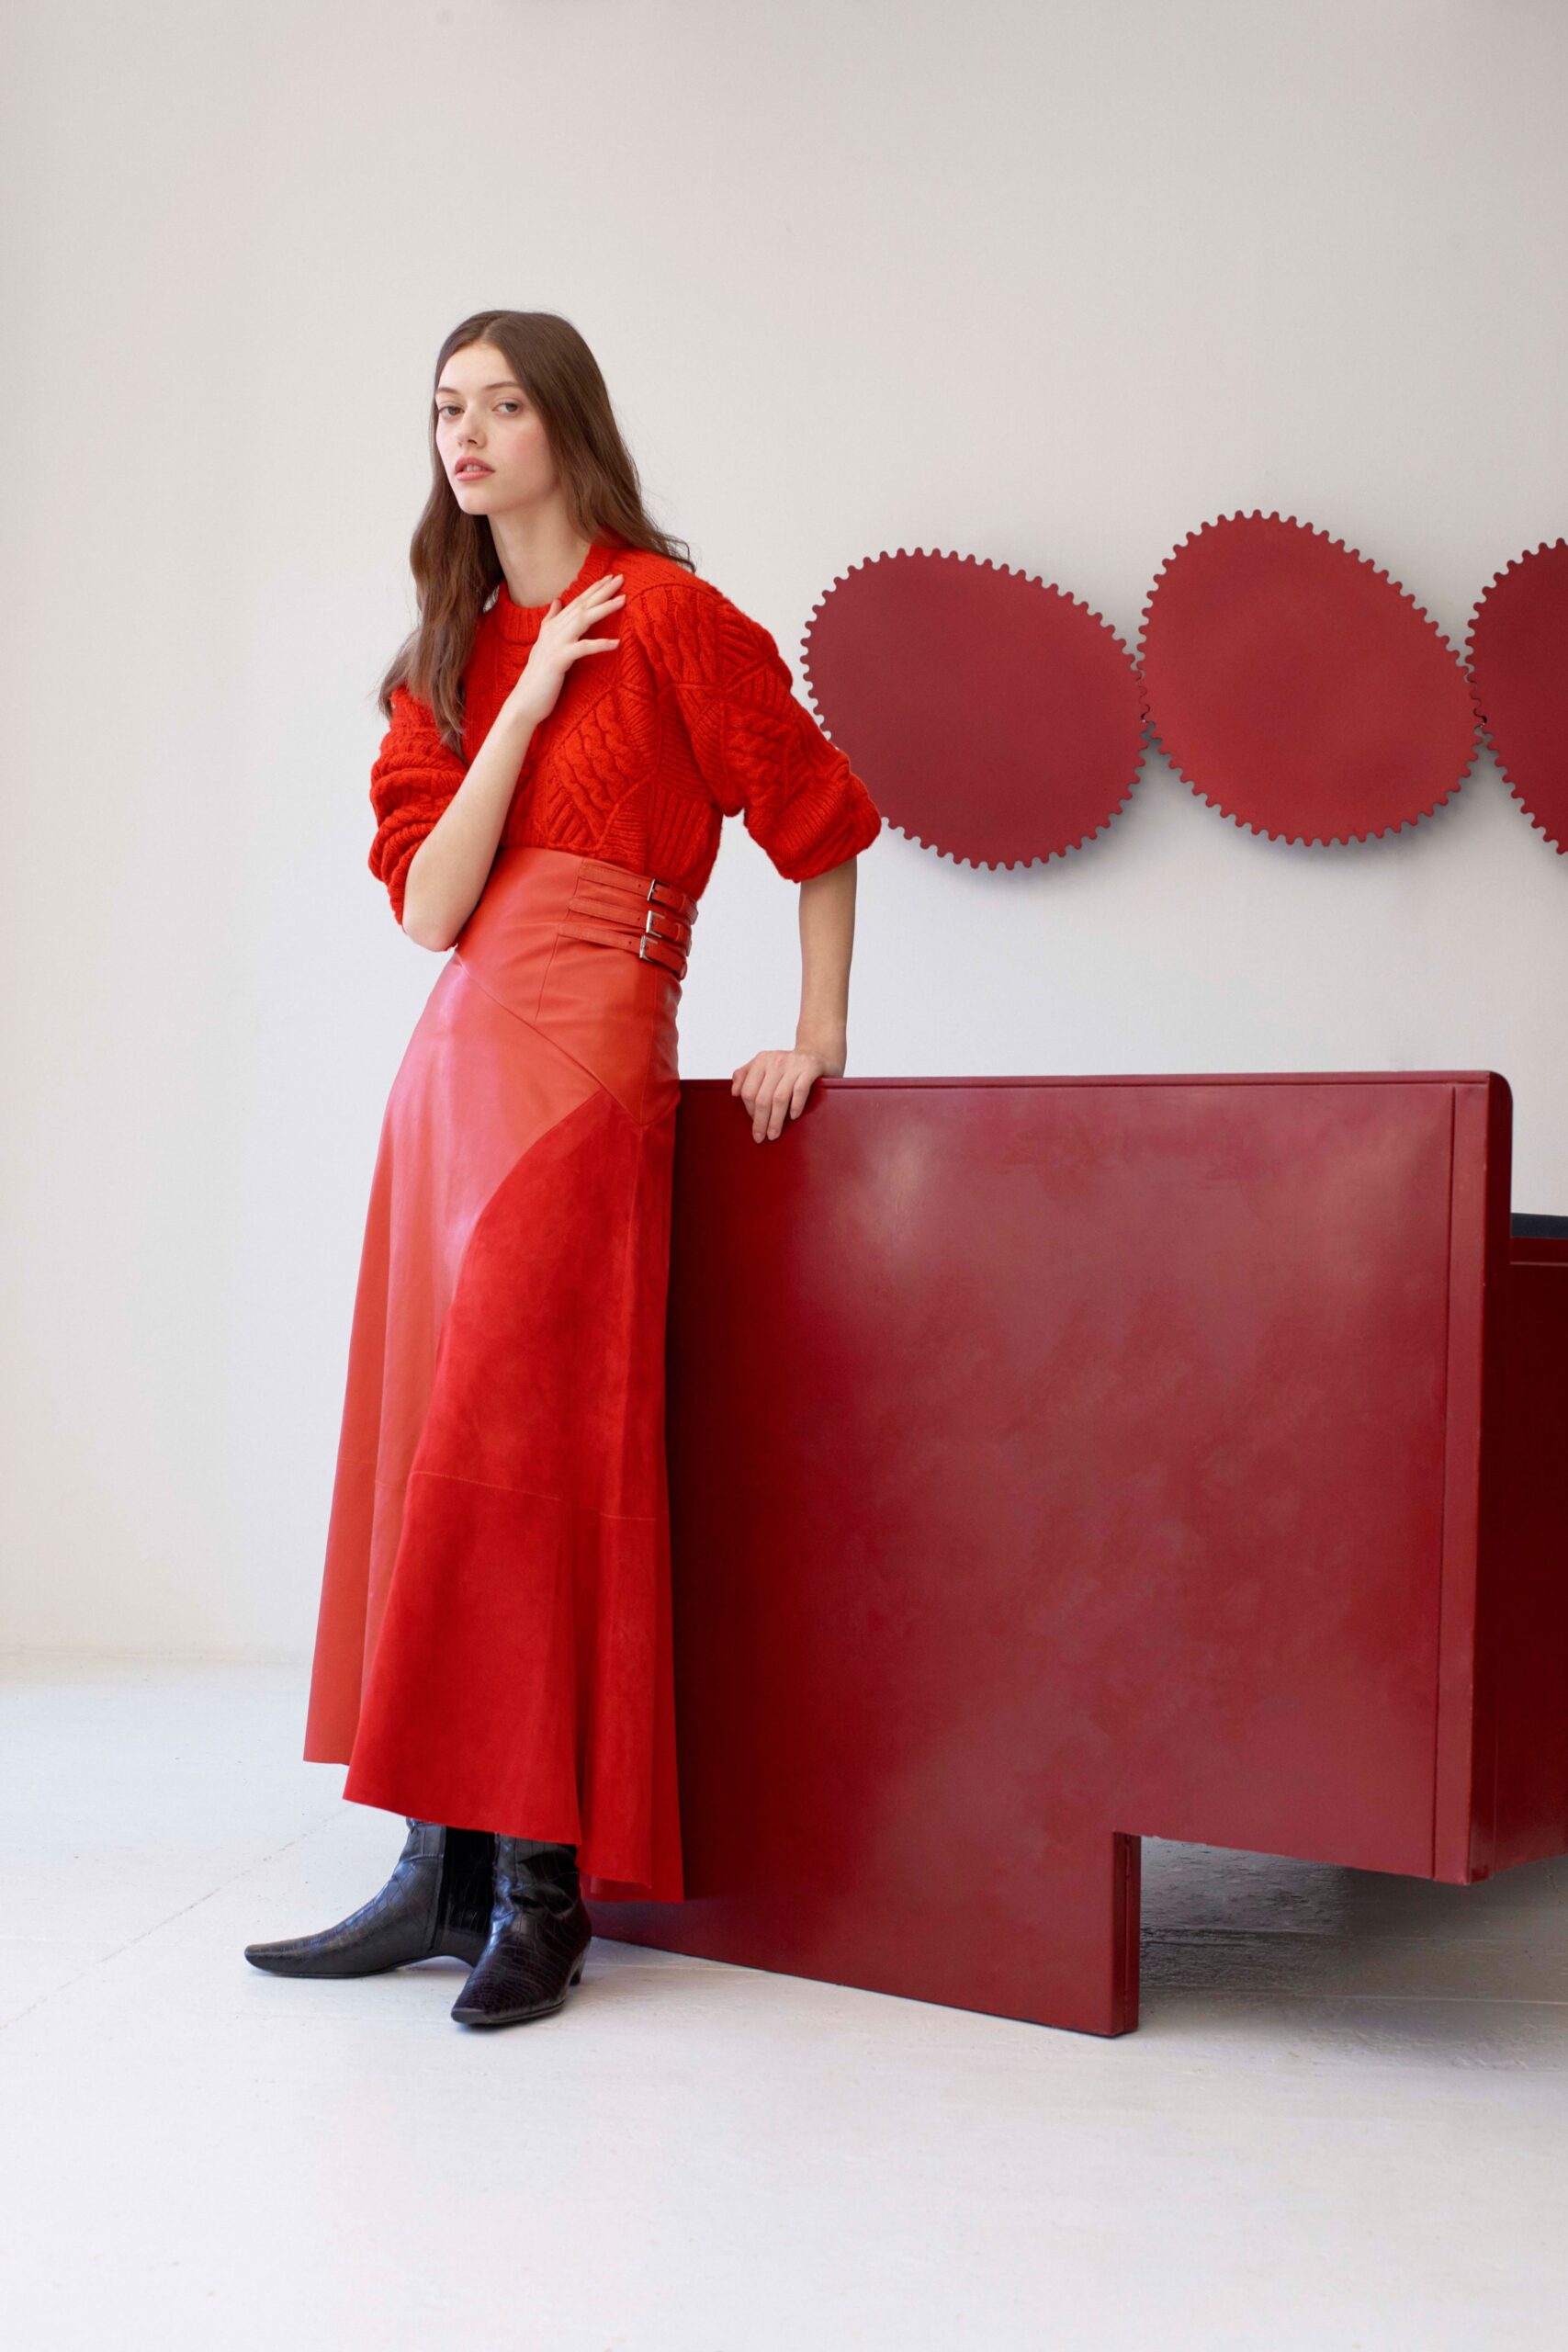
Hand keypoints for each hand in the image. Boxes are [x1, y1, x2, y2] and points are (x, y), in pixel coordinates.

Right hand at [504, 572, 624, 727]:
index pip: (576, 603)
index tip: (610, 577)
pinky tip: (616, 643)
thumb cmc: (539, 677)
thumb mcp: (544, 644)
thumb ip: (551, 621)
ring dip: (603, 608)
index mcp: (552, 627)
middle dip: (602, 591)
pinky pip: (582, 649)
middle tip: (620, 578)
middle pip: (582, 606)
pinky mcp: (559, 661)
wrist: (525, 701)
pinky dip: (600, 644)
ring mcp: (555, 644)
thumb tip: (557, 601)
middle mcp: (553, 631)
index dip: (593, 589)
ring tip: (623, 600)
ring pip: (583, 620)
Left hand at [731, 1046, 840, 1140]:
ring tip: (774, 1133)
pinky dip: (795, 1105)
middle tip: (760, 1136)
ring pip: (779, 1098)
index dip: (749, 1110)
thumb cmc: (789, 1066)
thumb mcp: (765, 1065)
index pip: (748, 1091)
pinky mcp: (810, 1068)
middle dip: (760, 1121)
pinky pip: (800, 1090)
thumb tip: (734, 1092)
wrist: (818, 1053)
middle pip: (762, 1097)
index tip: (754, 1122)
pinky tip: (792, 1116)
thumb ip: (745, 1075)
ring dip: (776, 1119)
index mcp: (761, 1060)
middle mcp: (776, 1061)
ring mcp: (794, 1064)